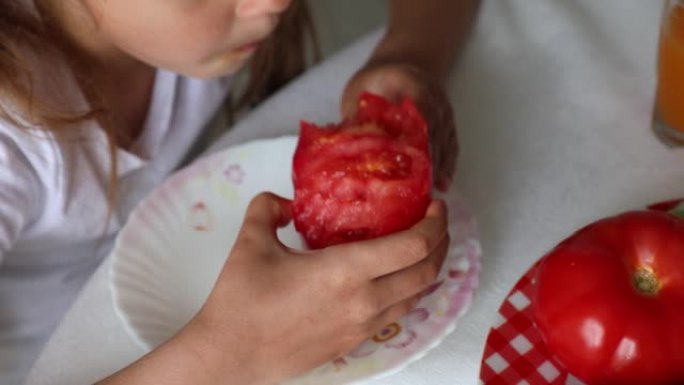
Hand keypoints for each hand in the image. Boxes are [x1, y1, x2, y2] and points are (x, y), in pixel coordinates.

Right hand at [191, 192, 448, 384]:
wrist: (231, 356)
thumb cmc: (240, 301)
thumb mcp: (251, 241)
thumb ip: (269, 207)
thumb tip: (288, 203)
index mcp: (345, 271)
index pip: (413, 246)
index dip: (434, 224)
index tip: (435, 206)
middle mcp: (364, 301)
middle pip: (427, 272)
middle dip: (441, 243)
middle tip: (435, 222)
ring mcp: (361, 326)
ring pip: (416, 297)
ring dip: (428, 269)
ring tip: (421, 248)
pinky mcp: (353, 343)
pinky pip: (395, 314)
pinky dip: (407, 292)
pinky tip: (393, 279)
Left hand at [342, 60, 457, 190]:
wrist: (400, 65)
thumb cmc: (374, 82)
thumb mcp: (359, 93)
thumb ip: (357, 117)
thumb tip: (346, 150)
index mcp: (411, 83)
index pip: (419, 111)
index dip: (415, 138)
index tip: (408, 163)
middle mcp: (434, 96)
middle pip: (434, 131)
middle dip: (426, 160)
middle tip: (416, 188)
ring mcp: (444, 110)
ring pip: (445, 141)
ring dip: (437, 167)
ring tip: (428, 193)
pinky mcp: (448, 123)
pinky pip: (451, 145)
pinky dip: (447, 165)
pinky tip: (441, 184)